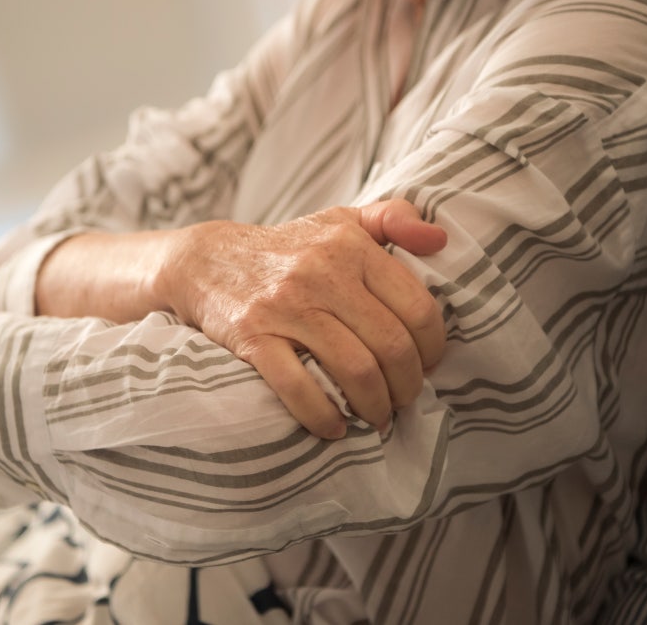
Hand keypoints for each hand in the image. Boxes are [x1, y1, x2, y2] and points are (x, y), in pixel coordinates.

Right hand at [162, 199, 446, 437]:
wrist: (206, 261)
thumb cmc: (288, 248)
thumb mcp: (340, 219)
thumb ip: (393, 219)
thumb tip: (440, 239)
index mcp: (351, 246)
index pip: (418, 308)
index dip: (433, 348)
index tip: (426, 365)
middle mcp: (322, 273)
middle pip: (391, 346)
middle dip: (407, 385)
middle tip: (403, 399)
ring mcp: (285, 307)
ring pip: (355, 370)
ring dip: (374, 406)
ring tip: (375, 416)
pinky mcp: (253, 337)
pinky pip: (298, 387)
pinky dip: (323, 416)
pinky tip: (333, 427)